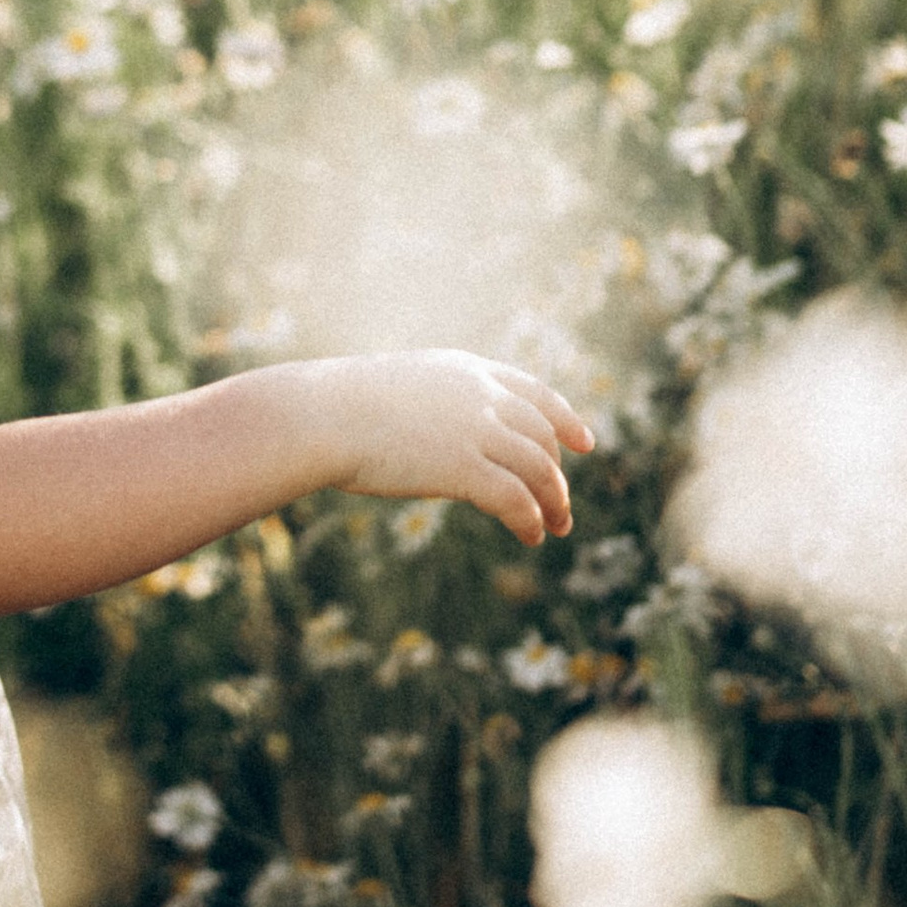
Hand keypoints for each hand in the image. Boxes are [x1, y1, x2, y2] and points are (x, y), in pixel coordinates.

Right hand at [323, 352, 588, 546]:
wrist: (322, 416)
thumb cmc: (345, 407)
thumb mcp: (404, 390)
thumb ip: (438, 406)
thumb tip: (448, 435)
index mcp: (468, 371)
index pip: (535, 392)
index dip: (565, 419)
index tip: (584, 443)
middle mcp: (481, 395)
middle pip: (542, 437)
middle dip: (557, 475)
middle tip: (562, 507)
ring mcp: (475, 429)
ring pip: (539, 469)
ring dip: (553, 503)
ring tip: (554, 528)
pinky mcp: (463, 467)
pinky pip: (515, 498)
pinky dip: (530, 519)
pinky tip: (531, 536)